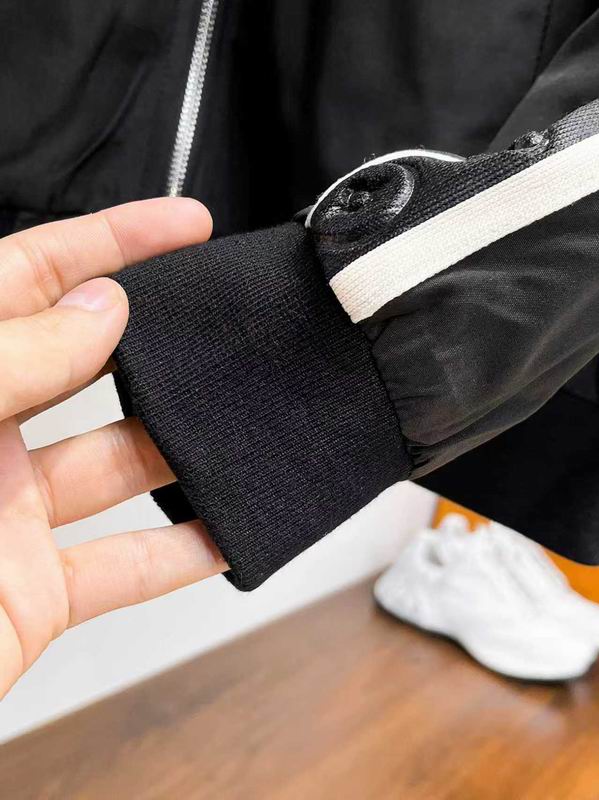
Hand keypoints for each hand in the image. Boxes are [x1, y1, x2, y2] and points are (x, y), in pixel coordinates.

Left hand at [0, 198, 226, 698]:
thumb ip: (9, 356)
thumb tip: (101, 309)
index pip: (32, 275)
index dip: (112, 240)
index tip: (184, 225)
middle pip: (92, 366)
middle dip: (162, 343)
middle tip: (225, 326)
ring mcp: (10, 515)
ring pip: (122, 466)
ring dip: (186, 449)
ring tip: (244, 422)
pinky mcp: (34, 593)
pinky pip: (124, 566)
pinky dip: (182, 552)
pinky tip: (227, 530)